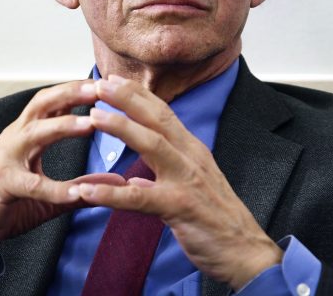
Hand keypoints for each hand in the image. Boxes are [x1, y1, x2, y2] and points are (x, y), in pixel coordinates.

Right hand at [0, 81, 125, 265]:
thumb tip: (117, 182)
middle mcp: (16, 138)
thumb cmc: (7, 200)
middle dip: (71, 93)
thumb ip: (82, 185)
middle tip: (99, 88)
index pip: (53, 102)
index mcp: (27, 134)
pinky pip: (29, 184)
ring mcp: (6, 159)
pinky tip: (73, 193)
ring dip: (62, 126)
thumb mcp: (50, 192)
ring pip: (34, 133)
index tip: (105, 82)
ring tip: (90, 124)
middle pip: (42, 105)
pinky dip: (52, 188)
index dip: (77, 89)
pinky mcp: (0, 184)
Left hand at [74, 76, 282, 289]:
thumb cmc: (218, 220)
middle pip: (156, 119)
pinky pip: (140, 198)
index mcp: (191, 150)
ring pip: (152, 146)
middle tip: (99, 84)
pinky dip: (111, 193)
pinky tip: (87, 192)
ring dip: (121, 128)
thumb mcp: (192, 187)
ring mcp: (186, 181)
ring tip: (93, 118)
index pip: (163, 113)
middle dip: (127, 99)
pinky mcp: (180, 207)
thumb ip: (164, 177)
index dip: (138, 95)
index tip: (113, 80)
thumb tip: (137, 182)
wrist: (246, 251)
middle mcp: (190, 158)